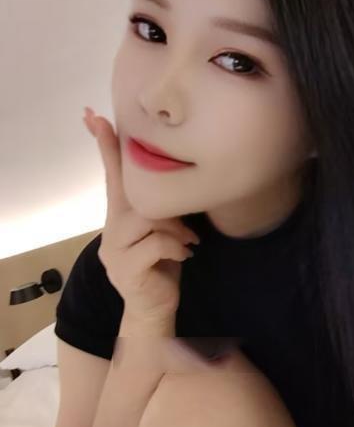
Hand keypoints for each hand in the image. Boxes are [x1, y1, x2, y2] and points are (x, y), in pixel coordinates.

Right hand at [83, 107, 199, 333]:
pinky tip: (184, 256)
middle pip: (133, 193)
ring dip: (174, 228)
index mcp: (120, 214)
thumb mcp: (165, 229)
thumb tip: (180, 180)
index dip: (105, 145)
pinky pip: (156, 243)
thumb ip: (162, 207)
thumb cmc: (163, 265)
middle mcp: (111, 227)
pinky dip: (176, 246)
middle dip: (164, 203)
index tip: (92, 116)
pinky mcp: (125, 268)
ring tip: (187, 242)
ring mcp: (114, 249)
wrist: (154, 310)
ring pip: (147, 217)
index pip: (111, 173)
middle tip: (185, 228)